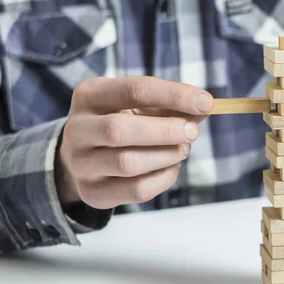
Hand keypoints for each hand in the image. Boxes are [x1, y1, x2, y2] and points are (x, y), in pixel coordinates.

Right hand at [56, 76, 212, 208]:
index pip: (134, 90)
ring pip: (127, 164)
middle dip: (165, 131)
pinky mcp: (93, 193)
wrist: (86, 156)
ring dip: (167, 156)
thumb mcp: (141, 106)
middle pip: (120, 130)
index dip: (174, 95)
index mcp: (90, 95)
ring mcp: (81, 164)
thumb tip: (204, 106)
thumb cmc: (122, 122)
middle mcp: (77, 129)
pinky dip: (164, 178)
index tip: (205, 102)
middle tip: (193, 131)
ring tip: (182, 149)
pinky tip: (171, 167)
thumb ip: (172, 104)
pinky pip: (137, 190)